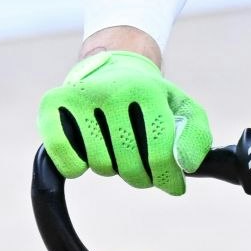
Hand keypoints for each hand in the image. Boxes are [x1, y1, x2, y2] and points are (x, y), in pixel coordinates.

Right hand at [38, 48, 213, 195]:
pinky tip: (85, 157)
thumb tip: (185, 165)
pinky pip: (63, 155)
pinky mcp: (53, 103)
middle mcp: (113, 90)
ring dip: (110, 169)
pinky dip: (74, 167)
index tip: (173, 186)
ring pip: (99, 164)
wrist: (113, 64)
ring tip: (116, 151)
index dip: (167, 178)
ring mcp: (81, 96)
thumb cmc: (151, 97)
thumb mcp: (183, 108)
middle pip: (128, 163)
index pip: (160, 151)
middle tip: (142, 168)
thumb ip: (197, 137)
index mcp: (148, 90)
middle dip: (140, 177)